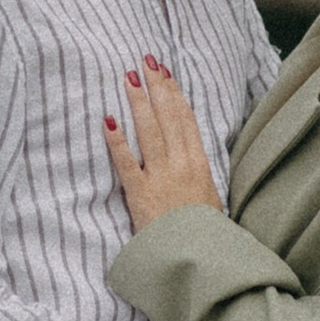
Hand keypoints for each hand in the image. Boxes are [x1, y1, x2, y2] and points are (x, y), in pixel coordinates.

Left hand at [102, 55, 221, 228]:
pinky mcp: (140, 193)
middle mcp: (181, 165)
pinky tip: (108, 120)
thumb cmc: (203, 233)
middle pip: (167, 117)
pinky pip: (126, 162)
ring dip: (137, 102)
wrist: (197, 258)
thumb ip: (199, 175)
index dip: (174, 93)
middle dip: (156, 87)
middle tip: (145, 62)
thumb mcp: (211, 198)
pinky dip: (116, 141)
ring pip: (148, 131)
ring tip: (128, 78)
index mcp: (199, 164)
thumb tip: (192, 158)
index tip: (165, 73)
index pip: (185, 120)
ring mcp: (160, 177)